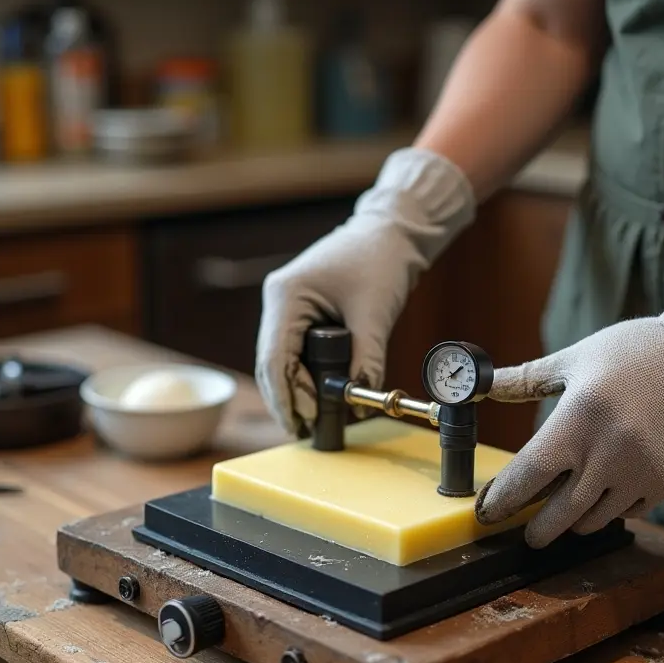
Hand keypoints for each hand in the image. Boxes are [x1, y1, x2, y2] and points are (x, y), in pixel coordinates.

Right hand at [255, 148, 474, 435]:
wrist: (392, 230)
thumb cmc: (381, 259)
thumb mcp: (375, 314)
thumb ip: (367, 360)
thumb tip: (361, 402)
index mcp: (287, 295)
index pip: (274, 358)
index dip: (286, 396)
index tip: (301, 424)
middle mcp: (279, 301)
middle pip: (271, 364)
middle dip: (287, 400)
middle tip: (305, 432)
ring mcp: (287, 306)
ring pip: (281, 360)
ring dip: (295, 391)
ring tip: (312, 422)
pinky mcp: (301, 312)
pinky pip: (296, 351)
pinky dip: (305, 376)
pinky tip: (318, 397)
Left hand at [475, 257, 663, 546]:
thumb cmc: (638, 352)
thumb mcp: (576, 358)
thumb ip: (525, 380)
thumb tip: (479, 385)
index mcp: (577, 419)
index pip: (527, 476)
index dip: (503, 500)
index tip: (488, 512)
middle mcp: (607, 454)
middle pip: (556, 515)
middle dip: (536, 529)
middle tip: (525, 530)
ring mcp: (640, 473)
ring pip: (592, 520)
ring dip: (573, 521)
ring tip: (563, 513)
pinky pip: (628, 511)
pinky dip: (610, 509)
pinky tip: (605, 493)